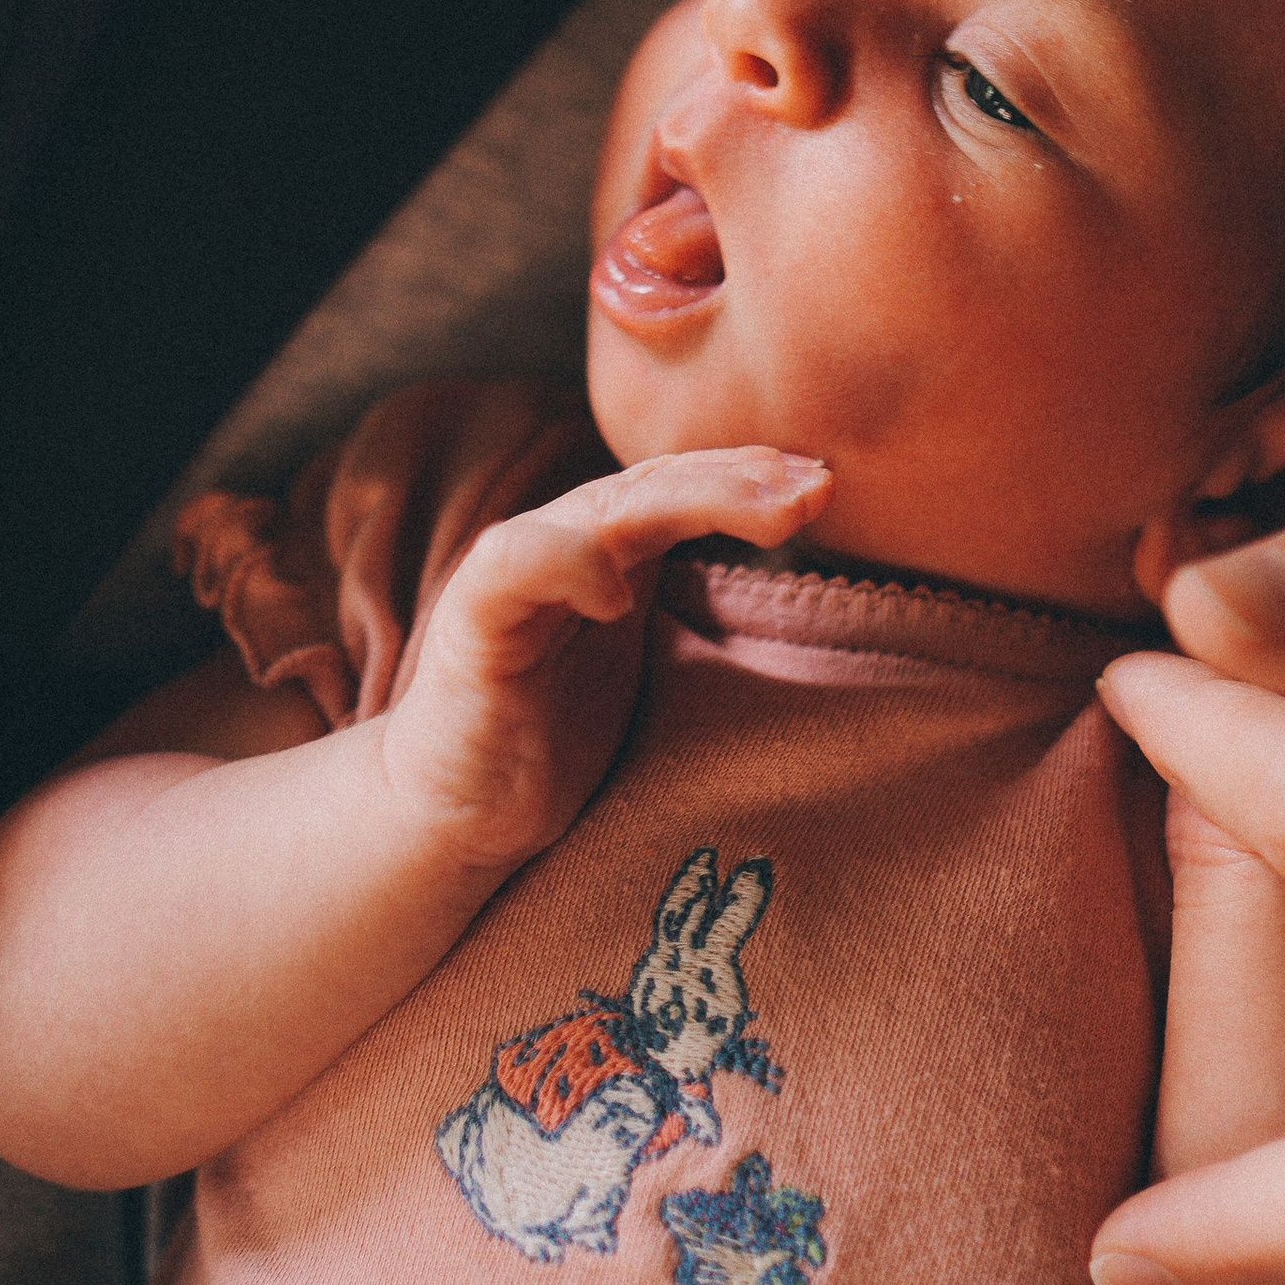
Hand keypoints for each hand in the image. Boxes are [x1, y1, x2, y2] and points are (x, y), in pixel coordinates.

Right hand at [382, 447, 831, 875]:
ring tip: (768, 509)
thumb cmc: (553, 728)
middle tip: (818, 484)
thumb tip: (782, 567)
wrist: (457, 809)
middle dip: (741, 476)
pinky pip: (514, 566)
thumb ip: (689, 598)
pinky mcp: (472, 625)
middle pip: (657, 484)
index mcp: (609, 546)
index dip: (753, 477)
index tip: (826, 482)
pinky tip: (616, 594)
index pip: (686, 485)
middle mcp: (563, 544)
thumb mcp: (641, 652)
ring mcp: (515, 578)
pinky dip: (567, 562)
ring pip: (604, 509)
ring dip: (689, 497)